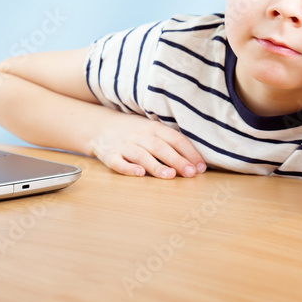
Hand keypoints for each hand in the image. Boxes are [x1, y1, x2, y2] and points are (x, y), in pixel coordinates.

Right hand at [88, 115, 206, 178]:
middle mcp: (139, 135)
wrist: (100, 126)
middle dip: (177, 160)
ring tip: (170, 176)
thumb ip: (170, 141)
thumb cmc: (133, 131)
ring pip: (141, 155)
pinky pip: (119, 162)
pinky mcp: (110, 156)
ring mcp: (124, 145)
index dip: (189, 152)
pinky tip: (140, 174)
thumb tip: (196, 161)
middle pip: (160, 147)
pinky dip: (129, 168)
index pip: (175, 138)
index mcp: (153, 128)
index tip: (201, 167)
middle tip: (191, 173)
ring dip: (156, 166)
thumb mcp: (151, 129)